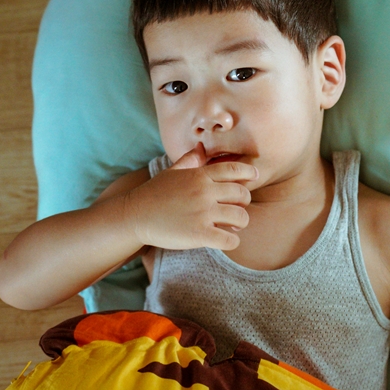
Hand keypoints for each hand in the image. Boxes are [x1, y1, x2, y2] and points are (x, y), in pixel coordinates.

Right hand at [120, 143, 258, 251]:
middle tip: (235, 209)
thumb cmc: (154, 193)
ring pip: (241, 217)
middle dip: (243, 203)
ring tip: (232, 226)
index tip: (254, 177)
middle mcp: (205, 192)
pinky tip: (224, 240)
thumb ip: (190, 160)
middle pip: (242, 194)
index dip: (248, 173)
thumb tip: (201, 147)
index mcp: (200, 175)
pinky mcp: (200, 234)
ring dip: (240, 223)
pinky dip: (232, 241)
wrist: (135, 215)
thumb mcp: (172, 171)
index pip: (234, 169)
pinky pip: (230, 240)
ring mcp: (203, 213)